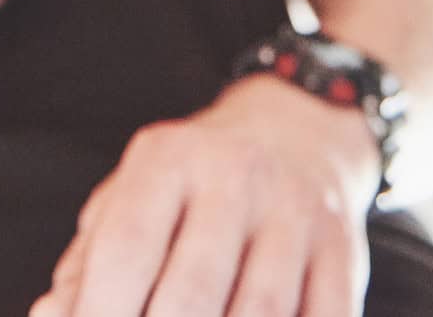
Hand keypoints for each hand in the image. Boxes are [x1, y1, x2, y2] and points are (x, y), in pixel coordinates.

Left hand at [34, 76, 379, 316]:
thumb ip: (87, 265)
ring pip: (261, 312)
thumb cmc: (189, 187)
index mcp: (169, 158)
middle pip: (193, 292)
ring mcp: (298, 213)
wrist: (297, 133)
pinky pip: (324, 315)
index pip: (128, 247)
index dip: (101, 312)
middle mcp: (238, 175)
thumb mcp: (130, 199)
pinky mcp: (345, 251)